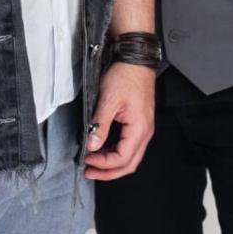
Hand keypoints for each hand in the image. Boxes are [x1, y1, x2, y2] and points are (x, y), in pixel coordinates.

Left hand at [84, 62, 155, 180]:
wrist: (136, 61)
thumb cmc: (126, 76)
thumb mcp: (108, 100)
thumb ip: (100, 125)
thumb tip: (92, 145)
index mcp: (139, 128)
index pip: (122, 158)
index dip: (103, 164)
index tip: (87, 160)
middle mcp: (145, 132)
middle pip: (129, 164)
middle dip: (108, 172)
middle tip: (89, 172)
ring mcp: (143, 128)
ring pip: (130, 157)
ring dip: (112, 164)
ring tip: (94, 164)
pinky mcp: (139, 124)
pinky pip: (129, 147)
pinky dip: (116, 153)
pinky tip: (103, 151)